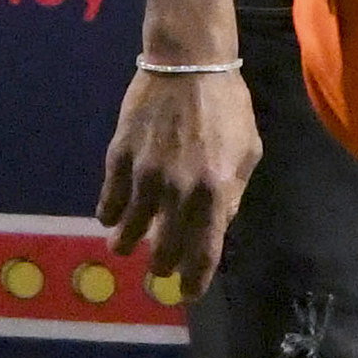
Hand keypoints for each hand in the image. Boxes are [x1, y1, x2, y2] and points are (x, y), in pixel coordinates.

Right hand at [97, 65, 260, 300]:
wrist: (188, 64)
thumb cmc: (226, 106)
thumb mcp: (248, 151)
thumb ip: (233, 193)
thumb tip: (217, 224)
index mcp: (215, 192)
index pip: (203, 253)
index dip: (194, 281)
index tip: (187, 294)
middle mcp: (178, 191)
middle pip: (162, 250)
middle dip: (161, 267)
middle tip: (159, 269)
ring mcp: (145, 176)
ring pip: (128, 232)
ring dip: (127, 245)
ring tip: (124, 248)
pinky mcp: (119, 158)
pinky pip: (108, 201)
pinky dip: (109, 215)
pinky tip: (111, 218)